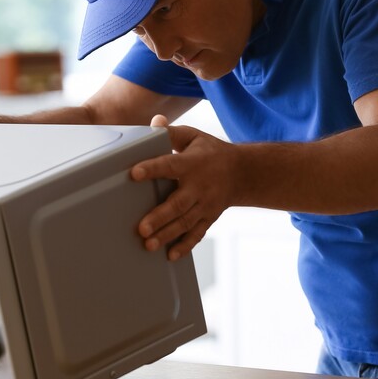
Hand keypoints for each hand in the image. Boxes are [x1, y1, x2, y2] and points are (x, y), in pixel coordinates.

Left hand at [132, 115, 239, 260]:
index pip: (170, 165)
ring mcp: (205, 205)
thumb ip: (171, 132)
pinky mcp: (209, 218)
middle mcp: (199, 186)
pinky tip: (171, 255)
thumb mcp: (193, 136)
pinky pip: (197, 234)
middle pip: (178, 204)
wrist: (243, 173)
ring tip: (149, 244)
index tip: (134, 173)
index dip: (152, 168)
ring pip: (186, 223)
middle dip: (160, 217)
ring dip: (167, 235)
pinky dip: (185, 246)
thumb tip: (153, 123)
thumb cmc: (211, 152)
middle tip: (141, 228)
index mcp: (192, 163)